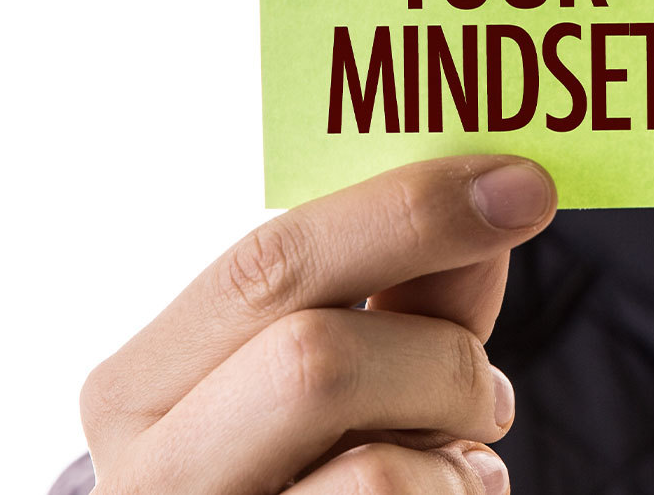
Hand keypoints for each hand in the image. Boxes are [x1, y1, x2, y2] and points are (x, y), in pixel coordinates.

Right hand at [80, 155, 557, 493]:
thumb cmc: (295, 476)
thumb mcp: (331, 383)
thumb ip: (398, 300)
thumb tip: (492, 200)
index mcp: (136, 388)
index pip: (261, 266)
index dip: (403, 215)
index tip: (516, 187)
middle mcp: (149, 472)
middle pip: (313, 360)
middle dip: (438, 355)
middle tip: (489, 389)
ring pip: (377, 473)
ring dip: (454, 455)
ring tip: (458, 461)